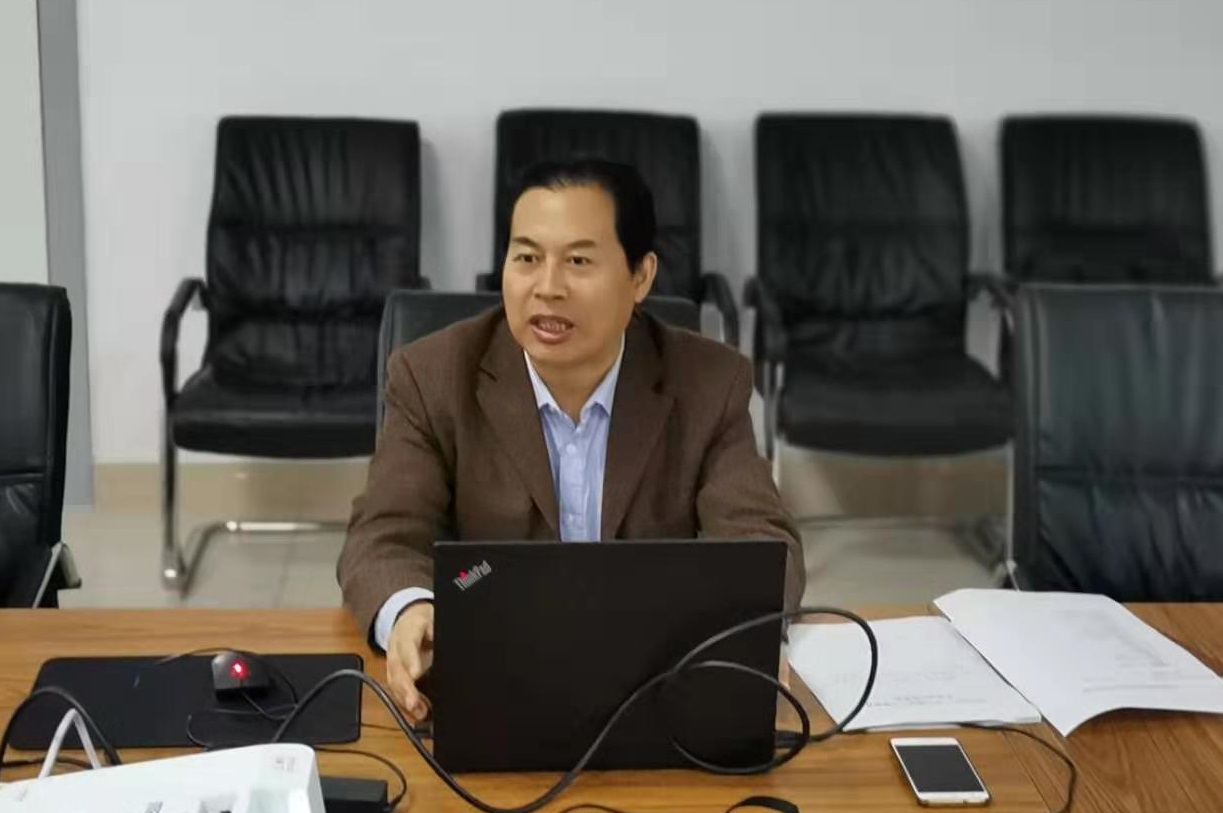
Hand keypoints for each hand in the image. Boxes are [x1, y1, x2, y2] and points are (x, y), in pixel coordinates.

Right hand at [386, 601, 433, 723]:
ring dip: (405, 698)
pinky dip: (405, 701)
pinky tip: (417, 712)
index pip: (408, 643)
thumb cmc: (427, 620)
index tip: (416, 674)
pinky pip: (396, 688)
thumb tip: (454, 648)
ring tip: (419, 712)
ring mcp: (393, 660)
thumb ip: (440, 632)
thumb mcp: (436, 619)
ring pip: (394, 681)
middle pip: (397, 668)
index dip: (411, 660)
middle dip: (405, 688)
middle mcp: (397, 646)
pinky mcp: (393, 672)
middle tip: (414, 703)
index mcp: (409, 628)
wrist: (408, 618)